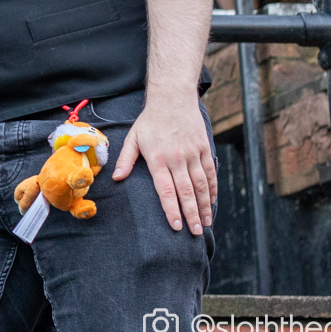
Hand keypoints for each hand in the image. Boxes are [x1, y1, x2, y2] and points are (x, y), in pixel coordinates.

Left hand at [113, 96, 216, 234]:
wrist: (172, 99)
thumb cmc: (150, 121)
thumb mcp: (133, 138)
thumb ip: (125, 159)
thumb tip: (117, 178)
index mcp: (157, 159)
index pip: (166, 190)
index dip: (172, 210)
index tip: (177, 227)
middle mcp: (177, 159)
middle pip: (186, 192)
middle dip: (192, 215)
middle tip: (196, 233)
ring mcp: (193, 154)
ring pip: (201, 185)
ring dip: (205, 206)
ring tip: (206, 223)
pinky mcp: (204, 149)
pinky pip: (210, 173)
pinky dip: (213, 189)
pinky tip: (213, 202)